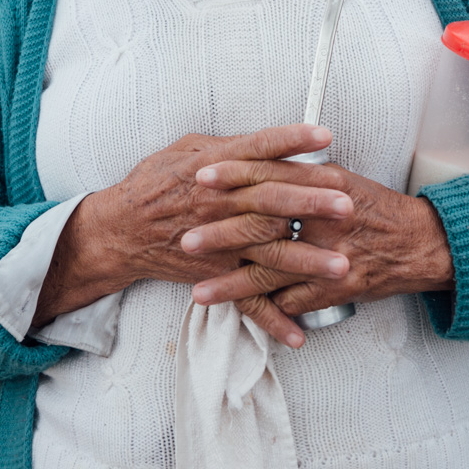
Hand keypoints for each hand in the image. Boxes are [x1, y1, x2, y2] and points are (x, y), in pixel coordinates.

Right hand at [32, 124, 353, 333]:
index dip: (291, 140)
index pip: (259, 148)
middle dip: (311, 202)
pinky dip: (271, 319)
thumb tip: (264, 140)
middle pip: (272, 200)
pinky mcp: (215, 273)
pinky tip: (299, 333)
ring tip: (341, 266)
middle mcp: (220, 203)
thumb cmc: (156, 182)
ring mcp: (219, 242)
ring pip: (268, 253)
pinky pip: (245, 300)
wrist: (121, 229)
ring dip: (306, 261)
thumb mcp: (188, 149)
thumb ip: (228, 146)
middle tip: (347, 205)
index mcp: (215, 166)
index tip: (325, 135)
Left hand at [184, 156, 454, 348]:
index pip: (271, 173)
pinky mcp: (337, 290)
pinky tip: (240, 315)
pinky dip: (268, 310)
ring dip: (233, 284)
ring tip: (199, 291)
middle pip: (265, 224)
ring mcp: (331, 256)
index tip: (201, 176)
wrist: (420, 243)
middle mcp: (326, 217)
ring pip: (273, 271)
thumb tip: (260, 160)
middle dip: (221, 232)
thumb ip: (301, 171)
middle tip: (185, 236)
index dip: (234, 174)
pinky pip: (295, 302)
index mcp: (324, 182)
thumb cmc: (376, 207)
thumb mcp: (340, 177)